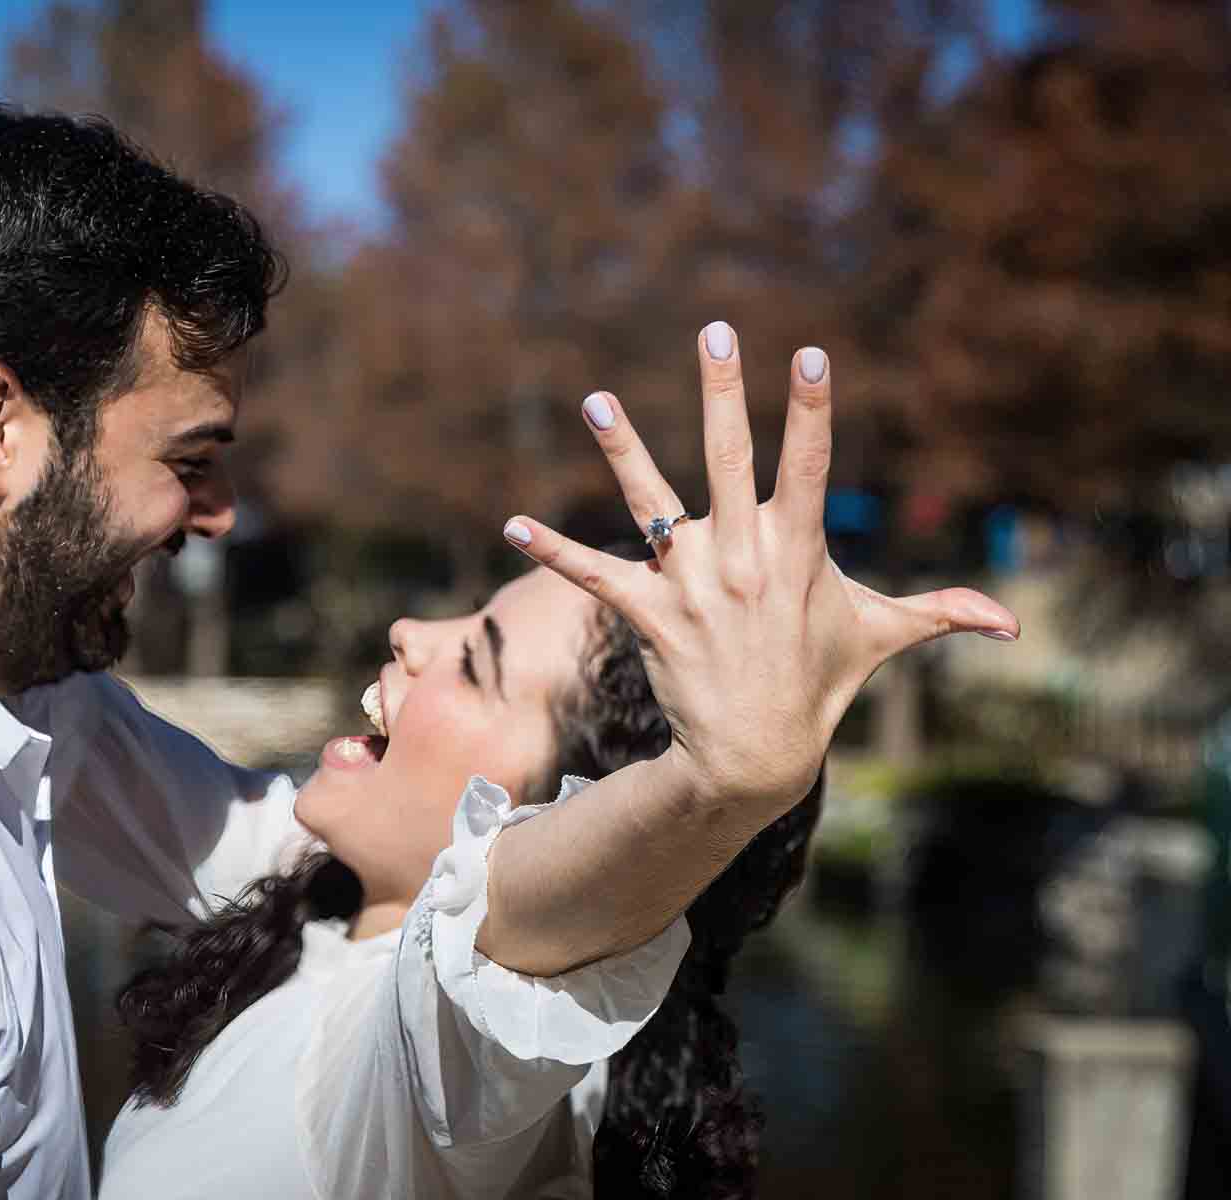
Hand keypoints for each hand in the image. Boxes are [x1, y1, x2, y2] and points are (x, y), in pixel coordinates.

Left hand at [503, 322, 1017, 817]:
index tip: (808, 354)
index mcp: (798, 552)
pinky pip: (595, 576)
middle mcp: (743, 559)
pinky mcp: (647, 615)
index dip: (810, 411)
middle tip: (714, 332)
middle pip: (730, 461)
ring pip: (651, 503)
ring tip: (595, 400)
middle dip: (724, 394)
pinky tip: (511, 525)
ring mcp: (691, 586)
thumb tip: (1015, 623)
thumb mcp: (880, 639)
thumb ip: (939, 613)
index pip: (809, 467)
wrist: (754, 756)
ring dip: (622, 450)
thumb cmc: (819, 685)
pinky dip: (552, 551)